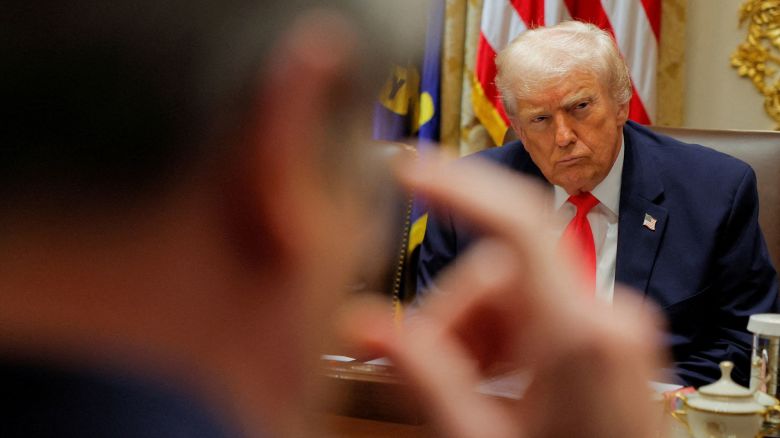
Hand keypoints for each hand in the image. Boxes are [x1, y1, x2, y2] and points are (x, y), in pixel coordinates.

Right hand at [344, 152, 667, 437]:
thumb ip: (424, 377)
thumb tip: (366, 325)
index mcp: (578, 337)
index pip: (516, 222)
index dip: (458, 185)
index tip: (409, 168)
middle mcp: (605, 316)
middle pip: (498, 271)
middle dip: (454, 316)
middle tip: (431, 372)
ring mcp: (612, 325)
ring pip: (513, 292)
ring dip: (476, 334)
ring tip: (469, 395)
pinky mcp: (608, 336)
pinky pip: (537, 311)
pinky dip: (503, 340)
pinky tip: (497, 388)